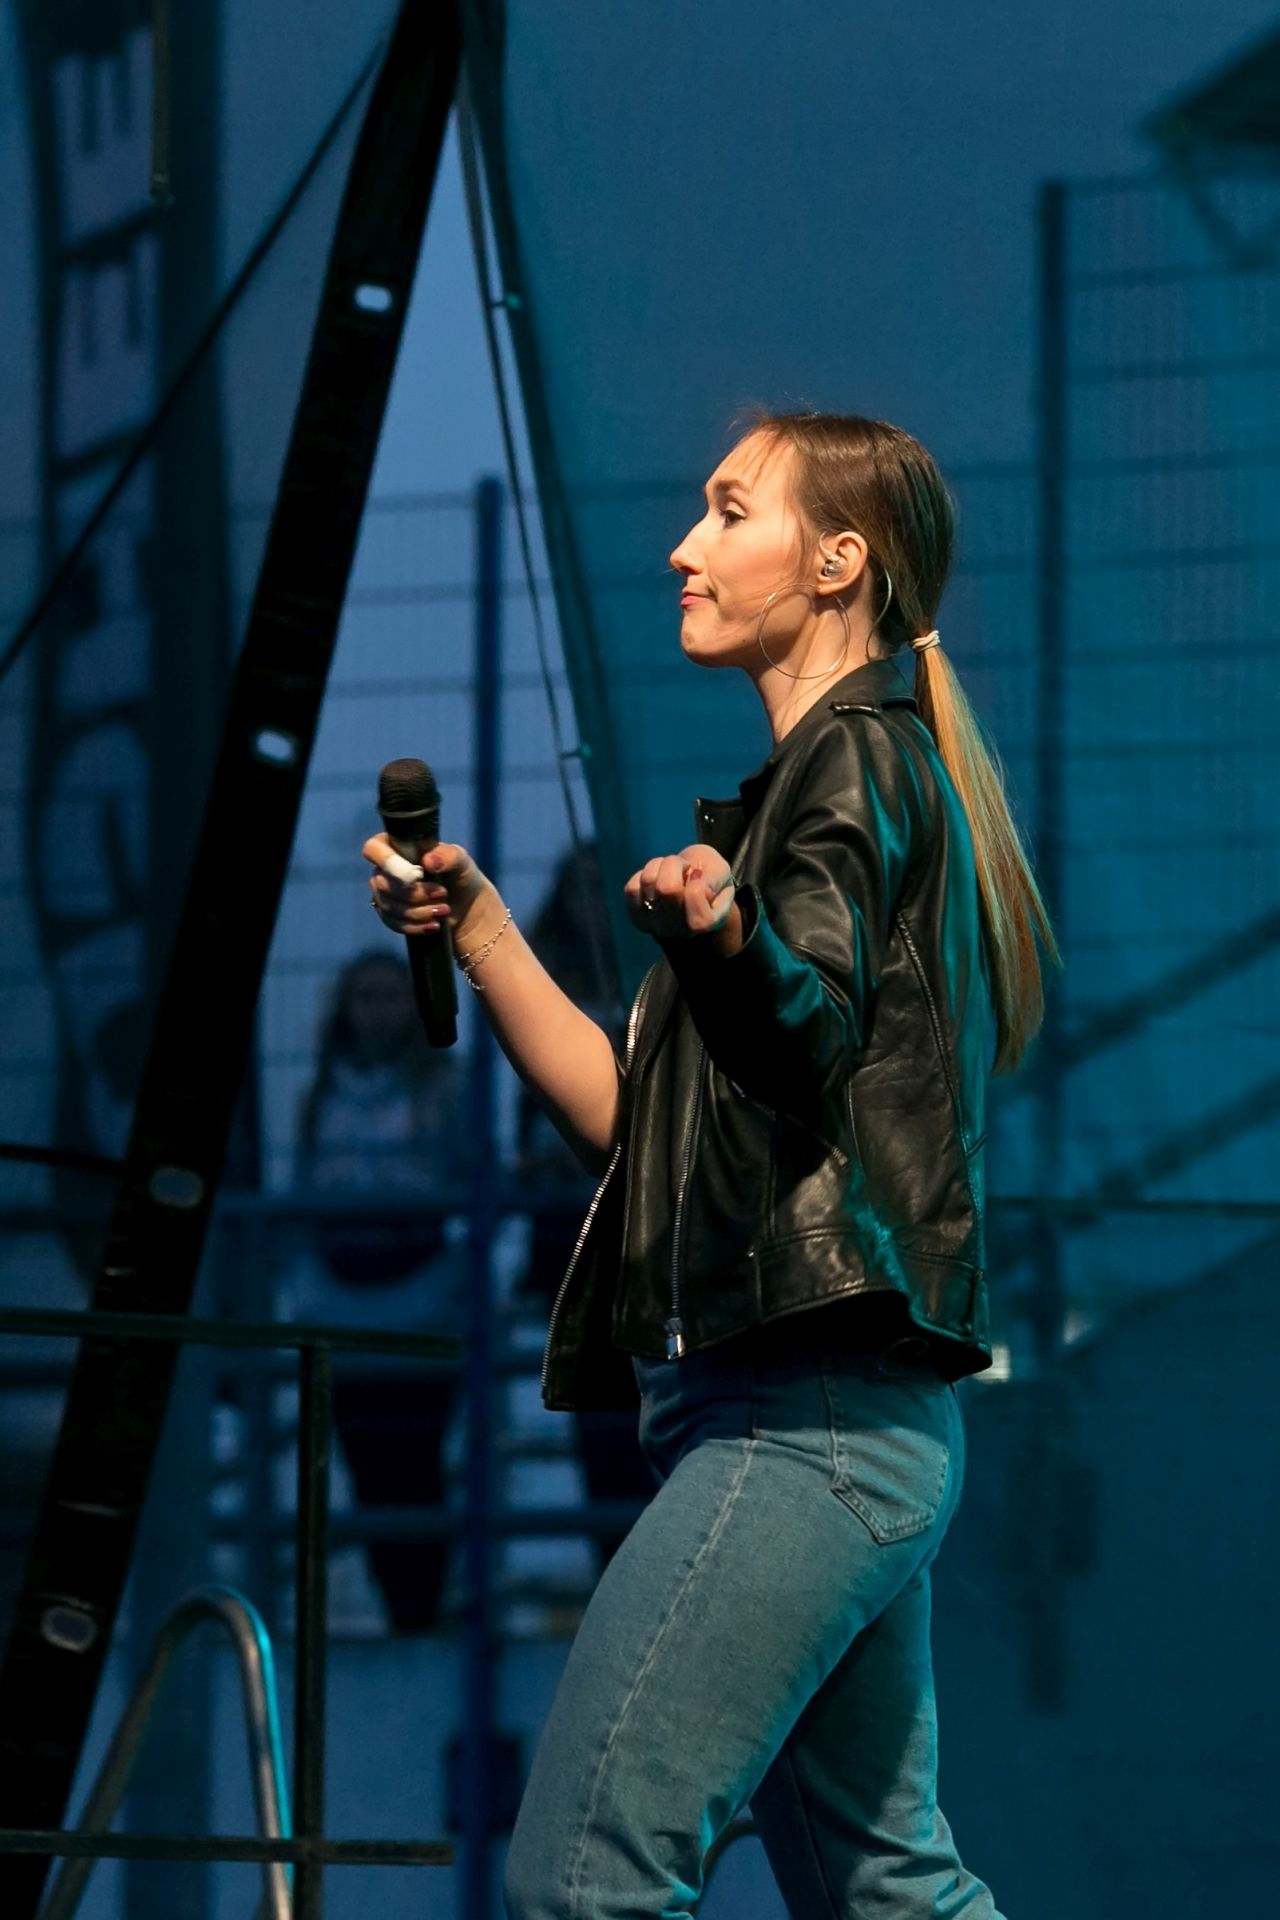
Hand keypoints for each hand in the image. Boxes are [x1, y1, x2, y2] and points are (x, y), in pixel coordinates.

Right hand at [362, 833, 492, 941]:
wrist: (467, 906)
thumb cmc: (460, 875)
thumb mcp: (461, 862)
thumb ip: (449, 856)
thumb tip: (429, 861)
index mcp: (397, 846)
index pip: (373, 848)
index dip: (389, 863)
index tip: (416, 876)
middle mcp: (385, 869)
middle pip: (382, 884)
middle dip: (415, 894)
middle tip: (443, 894)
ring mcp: (385, 893)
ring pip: (388, 906)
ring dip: (418, 912)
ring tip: (444, 910)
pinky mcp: (390, 914)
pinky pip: (392, 923)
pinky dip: (415, 926)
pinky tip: (434, 925)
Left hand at [623, 843, 736, 941]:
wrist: (692, 886)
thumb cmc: (709, 877)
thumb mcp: (721, 871)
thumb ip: (714, 879)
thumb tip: (695, 884)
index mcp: (705, 924)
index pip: (696, 910)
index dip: (697, 885)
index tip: (699, 874)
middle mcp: (679, 931)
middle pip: (667, 889)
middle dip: (676, 864)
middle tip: (684, 866)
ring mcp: (656, 927)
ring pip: (648, 882)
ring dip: (660, 865)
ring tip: (672, 870)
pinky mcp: (638, 918)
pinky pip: (632, 888)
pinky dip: (645, 874)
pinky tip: (658, 877)